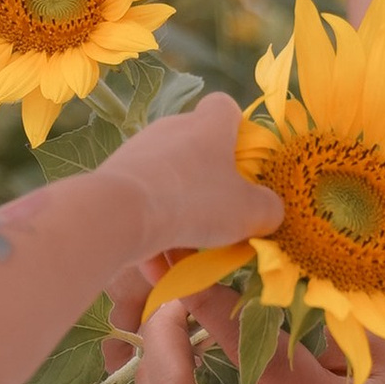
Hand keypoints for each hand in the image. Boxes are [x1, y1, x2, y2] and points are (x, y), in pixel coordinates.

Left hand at [103, 94, 278, 268]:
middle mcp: (170, 131)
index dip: (239, 132)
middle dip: (209, 192)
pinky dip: (152, 242)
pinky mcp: (113, 182)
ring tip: (186, 265)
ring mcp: (138, 155)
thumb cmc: (195, 201)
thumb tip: (270, 211)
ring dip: (180, 227)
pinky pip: (142, 212)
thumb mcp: (250, 211)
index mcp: (208, 125)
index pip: (225, 109)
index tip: (245, 165)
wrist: (119, 214)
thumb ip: (269, 209)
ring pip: (169, 190)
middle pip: (197, 155)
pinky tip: (158, 274)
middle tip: (221, 225)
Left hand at [134, 289, 384, 383]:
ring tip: (161, 342)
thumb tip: (249, 266)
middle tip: (165, 304)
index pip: (251, 355)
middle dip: (160, 342)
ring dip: (151, 383)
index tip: (188, 268)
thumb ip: (317, 320)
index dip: (209, 305)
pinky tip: (186, 379)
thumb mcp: (379, 356)